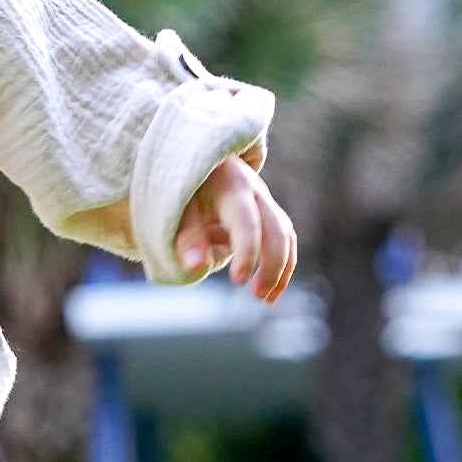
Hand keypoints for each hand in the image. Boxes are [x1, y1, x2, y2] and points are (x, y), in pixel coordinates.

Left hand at [174, 155, 295, 300]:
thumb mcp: (175, 207)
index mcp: (229, 186)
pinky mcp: (266, 210)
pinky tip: (271, 289)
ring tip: (266, 298)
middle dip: (272, 265)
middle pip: (276, 228)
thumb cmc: (180, 187)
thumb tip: (195, 266)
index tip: (237, 281)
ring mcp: (264, 199)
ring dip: (282, 268)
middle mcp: (253, 190)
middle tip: (257, 295)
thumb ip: (186, 235)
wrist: (193, 163)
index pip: (246, 221)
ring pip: (286, 233)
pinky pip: (284, 237)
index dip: (246, 251)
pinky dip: (283, 263)